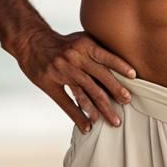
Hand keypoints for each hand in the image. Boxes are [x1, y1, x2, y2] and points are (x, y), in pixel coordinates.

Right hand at [12, 29, 136, 132]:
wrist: (32, 42)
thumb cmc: (63, 43)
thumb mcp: (81, 39)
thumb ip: (99, 50)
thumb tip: (123, 63)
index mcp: (84, 46)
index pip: (106, 57)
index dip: (120, 66)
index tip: (134, 76)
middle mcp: (75, 59)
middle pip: (99, 78)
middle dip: (115, 91)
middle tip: (127, 103)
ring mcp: (63, 73)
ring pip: (86, 94)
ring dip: (101, 110)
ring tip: (114, 121)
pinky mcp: (51, 85)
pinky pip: (67, 104)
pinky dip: (79, 116)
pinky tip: (88, 127)